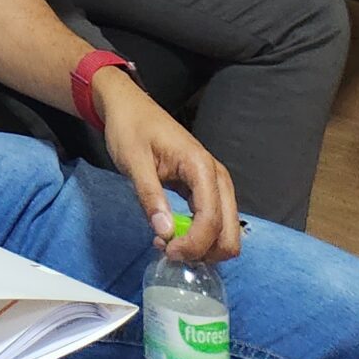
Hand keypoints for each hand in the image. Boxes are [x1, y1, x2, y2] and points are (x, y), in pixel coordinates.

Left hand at [96, 72, 239, 263]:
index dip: (193, 245)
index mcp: (201, 166)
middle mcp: (216, 177)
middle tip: (169, 250)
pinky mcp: (206, 189)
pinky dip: (199, 237)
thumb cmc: (130, 128)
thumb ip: (150, 196)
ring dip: (202, 247)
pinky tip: (172, 233)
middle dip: (203, 251)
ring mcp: (215, 184)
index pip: (211, 220)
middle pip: (229, 234)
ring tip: (167, 241)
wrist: (129, 106)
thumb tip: (166, 234)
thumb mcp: (133, 161)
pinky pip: (214, 223)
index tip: (167, 250)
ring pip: (225, 232)